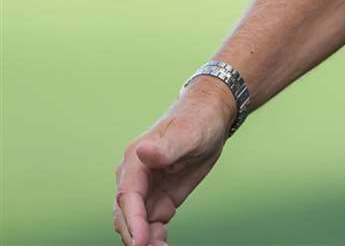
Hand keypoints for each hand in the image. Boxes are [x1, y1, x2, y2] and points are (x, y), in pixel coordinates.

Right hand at [113, 78, 232, 244]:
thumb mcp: (188, 133)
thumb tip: (143, 152)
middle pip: (126, 214)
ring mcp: (146, 191)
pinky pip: (151, 224)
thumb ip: (167, 148)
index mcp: (136, 160)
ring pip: (136, 223)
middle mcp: (135, 178)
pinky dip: (154, 237)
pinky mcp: (160, 199)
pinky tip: (162, 245)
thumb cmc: (198, 120)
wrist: (211, 117)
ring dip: (143, 239)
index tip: (140, 241)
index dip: (133, 220)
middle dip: (134, 235)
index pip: (128, 196)